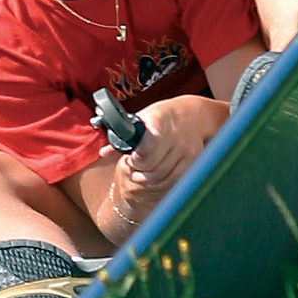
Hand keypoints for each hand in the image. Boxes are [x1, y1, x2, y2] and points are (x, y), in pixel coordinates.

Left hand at [97, 94, 224, 218]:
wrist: (193, 115)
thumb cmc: (161, 117)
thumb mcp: (140, 120)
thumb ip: (121, 138)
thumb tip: (103, 153)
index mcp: (159, 121)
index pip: (147, 147)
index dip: (136, 158)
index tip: (131, 158)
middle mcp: (175, 136)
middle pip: (152, 166)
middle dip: (139, 170)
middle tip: (134, 166)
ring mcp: (186, 149)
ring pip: (162, 176)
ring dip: (148, 178)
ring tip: (141, 172)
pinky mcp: (193, 160)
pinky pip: (174, 180)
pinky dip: (161, 183)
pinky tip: (155, 178)